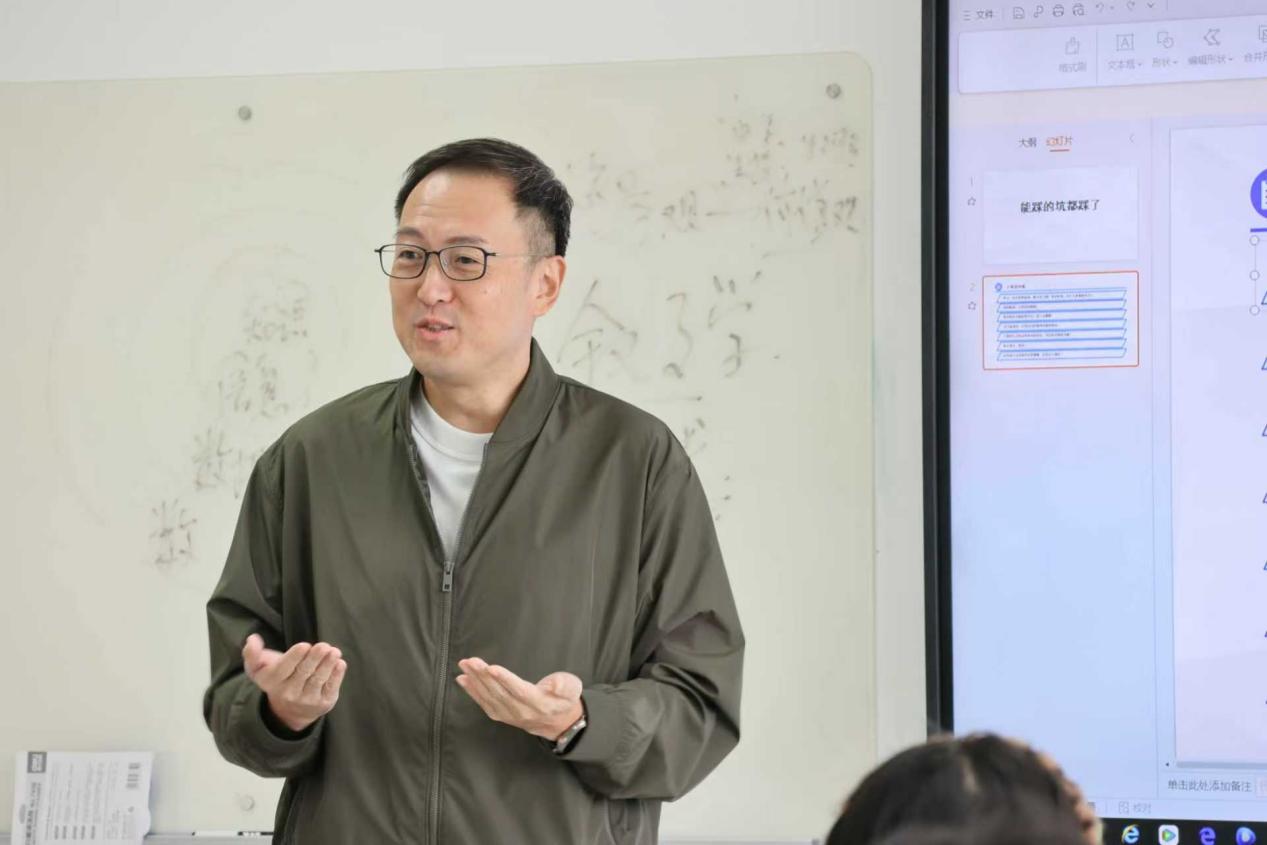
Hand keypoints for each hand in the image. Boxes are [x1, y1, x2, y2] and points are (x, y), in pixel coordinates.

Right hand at [242, 634, 346, 732]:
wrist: (289, 710)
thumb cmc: (276, 678)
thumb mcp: (258, 668)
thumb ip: (252, 654)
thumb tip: (252, 639)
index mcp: (273, 681)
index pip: (284, 668)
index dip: (295, 657)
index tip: (304, 645)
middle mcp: (289, 693)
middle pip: (303, 672)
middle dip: (314, 658)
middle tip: (323, 646)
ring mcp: (307, 699)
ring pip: (318, 679)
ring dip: (327, 665)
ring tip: (334, 651)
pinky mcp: (323, 703)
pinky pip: (330, 688)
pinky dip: (336, 676)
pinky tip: (340, 663)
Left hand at [455, 657, 583, 740]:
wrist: (557, 722)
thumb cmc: (563, 699)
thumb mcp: (572, 689)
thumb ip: (564, 686)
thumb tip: (553, 684)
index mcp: (539, 704)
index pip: (520, 691)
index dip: (505, 680)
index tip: (492, 668)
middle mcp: (521, 712)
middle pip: (500, 693)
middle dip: (483, 676)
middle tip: (472, 661)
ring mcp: (509, 715)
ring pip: (489, 698)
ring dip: (475, 681)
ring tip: (465, 665)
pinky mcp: (500, 714)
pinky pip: (484, 703)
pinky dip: (472, 691)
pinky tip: (464, 679)